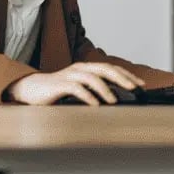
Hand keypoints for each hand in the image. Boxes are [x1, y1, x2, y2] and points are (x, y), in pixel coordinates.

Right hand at [4, 62, 145, 105]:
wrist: (32, 89)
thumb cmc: (57, 91)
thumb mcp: (79, 89)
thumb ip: (94, 91)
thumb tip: (116, 99)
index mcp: (86, 68)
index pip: (111, 68)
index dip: (127, 75)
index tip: (141, 84)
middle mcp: (80, 68)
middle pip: (105, 69)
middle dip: (122, 78)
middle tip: (135, 88)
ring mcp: (70, 75)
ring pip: (92, 77)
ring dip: (105, 89)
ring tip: (114, 100)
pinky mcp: (60, 84)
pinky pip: (76, 88)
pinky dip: (88, 96)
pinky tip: (95, 104)